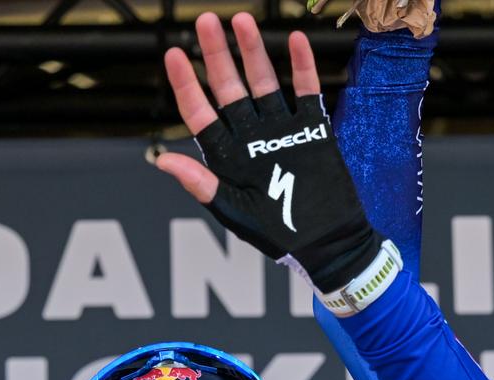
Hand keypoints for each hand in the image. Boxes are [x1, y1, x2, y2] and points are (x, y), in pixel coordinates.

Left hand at [157, 12, 379, 292]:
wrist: (330, 243)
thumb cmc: (282, 236)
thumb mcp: (235, 212)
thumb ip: (202, 184)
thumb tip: (163, 161)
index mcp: (228, 156)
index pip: (200, 112)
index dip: (185, 84)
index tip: (174, 55)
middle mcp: (252, 136)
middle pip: (228, 87)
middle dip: (216, 54)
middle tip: (206, 22)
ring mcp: (282, 130)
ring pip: (264, 82)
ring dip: (253, 52)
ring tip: (242, 21)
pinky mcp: (313, 130)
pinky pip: (306, 92)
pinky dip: (302, 67)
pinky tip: (296, 41)